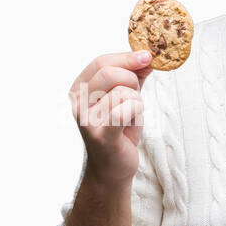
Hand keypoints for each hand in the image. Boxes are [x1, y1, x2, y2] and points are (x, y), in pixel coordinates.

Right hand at [69, 49, 152, 187]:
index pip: (102, 61)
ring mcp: (86, 119)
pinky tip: (130, 124)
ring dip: (136, 103)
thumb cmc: (119, 132)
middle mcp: (77, 102)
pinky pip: (124, 111)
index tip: (148, 56)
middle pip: (110, 72)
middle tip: (135, 98)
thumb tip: (146, 57)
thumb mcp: (127, 99)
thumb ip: (134, 77)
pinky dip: (135, 112)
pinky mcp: (101, 135)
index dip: (127, 57)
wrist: (112, 168)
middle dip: (133, 81)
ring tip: (129, 117)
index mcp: (80, 89)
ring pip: (123, 92)